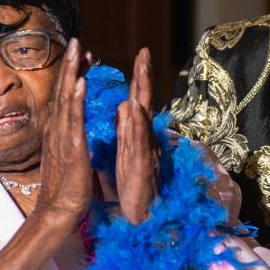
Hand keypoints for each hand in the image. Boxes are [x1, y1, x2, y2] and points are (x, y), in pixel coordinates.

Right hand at [36, 39, 92, 221]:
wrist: (59, 210)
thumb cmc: (67, 187)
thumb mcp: (68, 155)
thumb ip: (69, 138)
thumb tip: (73, 126)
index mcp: (60, 131)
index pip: (66, 95)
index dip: (72, 73)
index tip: (81, 54)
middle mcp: (58, 129)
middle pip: (63, 90)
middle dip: (69, 64)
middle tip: (76, 40)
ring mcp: (63, 137)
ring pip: (66, 99)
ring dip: (71, 73)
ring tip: (77, 50)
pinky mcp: (72, 148)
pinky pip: (73, 120)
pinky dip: (75, 100)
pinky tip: (79, 82)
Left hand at [116, 48, 157, 223]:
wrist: (140, 217)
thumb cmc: (133, 186)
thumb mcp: (127, 152)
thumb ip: (127, 129)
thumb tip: (124, 105)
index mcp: (136, 135)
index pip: (137, 101)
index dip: (139, 78)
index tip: (140, 54)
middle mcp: (144, 139)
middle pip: (143, 102)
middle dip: (144, 76)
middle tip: (143, 52)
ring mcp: (145, 151)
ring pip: (143, 118)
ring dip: (142, 94)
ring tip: (141, 71)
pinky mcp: (142, 166)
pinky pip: (139, 142)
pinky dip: (138, 125)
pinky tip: (134, 109)